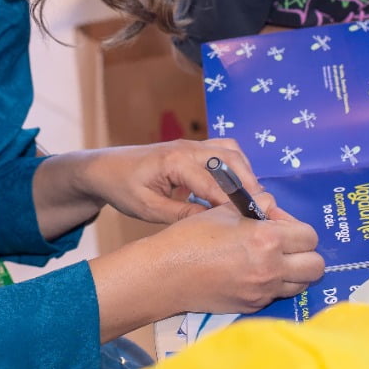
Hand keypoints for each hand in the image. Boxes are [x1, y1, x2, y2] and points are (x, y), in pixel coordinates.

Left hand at [83, 138, 262, 224]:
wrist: (106, 168)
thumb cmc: (123, 187)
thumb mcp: (148, 208)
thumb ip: (181, 214)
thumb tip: (213, 224)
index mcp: (174, 161)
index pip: (214, 182)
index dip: (234, 202)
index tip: (253, 221)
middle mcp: (187, 147)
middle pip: (231, 159)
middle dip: (249, 184)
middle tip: (262, 212)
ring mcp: (192, 145)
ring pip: (231, 152)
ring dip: (246, 174)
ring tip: (254, 202)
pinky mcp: (194, 148)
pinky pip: (224, 152)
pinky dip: (237, 168)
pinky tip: (239, 191)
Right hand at [147, 195, 322, 314]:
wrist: (167, 273)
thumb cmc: (192, 236)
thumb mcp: (225, 210)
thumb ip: (257, 206)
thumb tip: (273, 207)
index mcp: (267, 239)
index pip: (309, 236)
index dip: (295, 227)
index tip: (276, 223)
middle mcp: (272, 268)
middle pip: (316, 266)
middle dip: (305, 252)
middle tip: (283, 244)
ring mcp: (263, 291)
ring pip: (301, 284)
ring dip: (292, 271)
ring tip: (269, 260)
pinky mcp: (253, 306)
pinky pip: (277, 294)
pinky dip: (272, 284)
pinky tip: (250, 273)